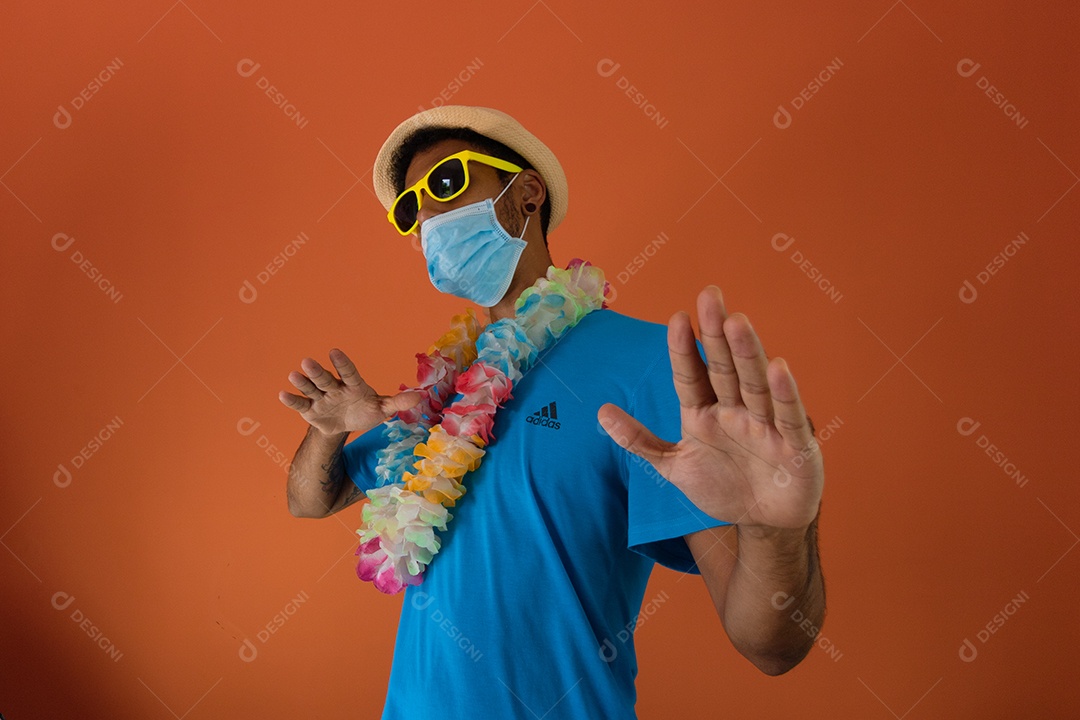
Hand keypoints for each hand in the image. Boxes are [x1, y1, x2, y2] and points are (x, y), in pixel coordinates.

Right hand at [278, 348, 420, 436]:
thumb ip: (397, 402)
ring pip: (311, 388)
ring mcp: (321, 398)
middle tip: (308, 361)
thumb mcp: (382, 409)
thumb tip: (420, 396)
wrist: (344, 424)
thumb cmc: (365, 411)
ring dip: (303, 382)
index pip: (348, 373)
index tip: (334, 352)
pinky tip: (283, 394)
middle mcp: (335, 387)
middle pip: (326, 378)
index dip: (342, 364)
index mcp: (353, 385)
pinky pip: (300, 404)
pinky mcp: (310, 410)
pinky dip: (292, 400)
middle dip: (318, 371)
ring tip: (294, 374)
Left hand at [598, 286, 822, 530]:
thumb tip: (601, 412)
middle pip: (724, 368)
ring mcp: (765, 425)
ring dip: (746, 353)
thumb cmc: (722, 486)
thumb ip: (639, 440)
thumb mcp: (674, 465)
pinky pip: (787, 416)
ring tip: (737, 322)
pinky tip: (778, 367)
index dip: (684, 349)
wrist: (763, 520)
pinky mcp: (794, 445)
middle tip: (710, 296)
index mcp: (704, 412)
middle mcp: (735, 410)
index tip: (677, 318)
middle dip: (716, 333)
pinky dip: (785, 393)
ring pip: (754, 383)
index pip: (691, 375)